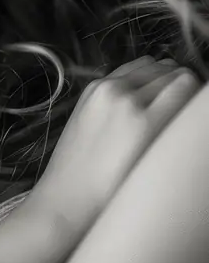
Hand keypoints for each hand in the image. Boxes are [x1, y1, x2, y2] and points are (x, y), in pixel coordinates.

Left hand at [31, 55, 199, 243]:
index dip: (195, 93)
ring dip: (161, 76)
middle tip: (180, 105)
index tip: (194, 106)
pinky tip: (140, 96)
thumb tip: (186, 99)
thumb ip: (171, 127)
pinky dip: (140, 75)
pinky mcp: (92, 89)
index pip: (187, 83)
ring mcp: (104, 90)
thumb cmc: (113, 192)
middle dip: (181, 84)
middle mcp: (124, 99)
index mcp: (144, 123)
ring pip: (151, 64)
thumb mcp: (152, 164)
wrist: (68, 198)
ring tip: (161, 100)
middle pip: (170, 71)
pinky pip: (129, 68)